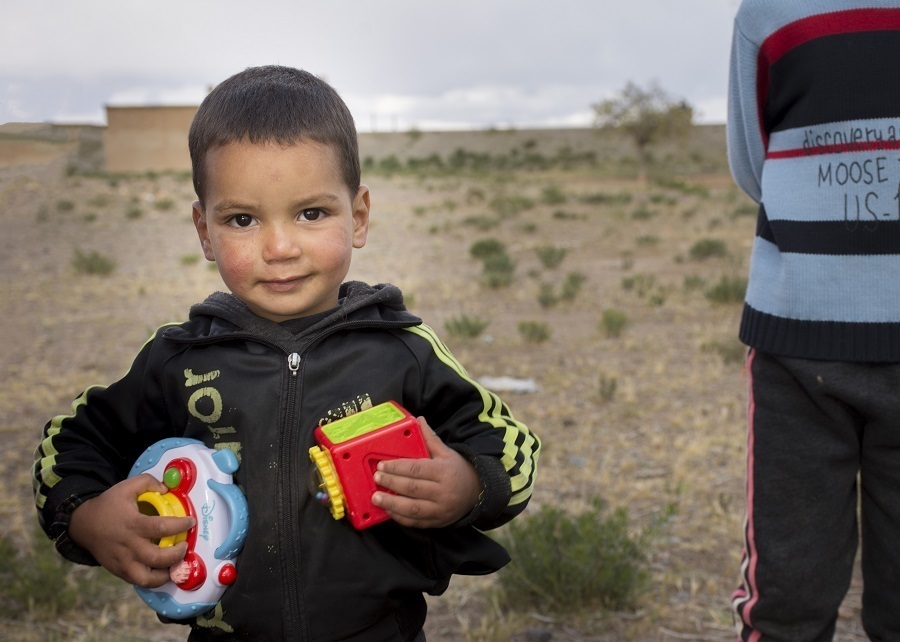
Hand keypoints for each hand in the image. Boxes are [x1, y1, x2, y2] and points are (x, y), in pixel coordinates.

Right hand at [68, 474, 195, 587]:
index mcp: (133, 524)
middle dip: (177, 554)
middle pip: (157, 558)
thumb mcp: (126, 487)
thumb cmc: (108, 506)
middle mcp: (129, 546)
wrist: (83, 525)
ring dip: (166, 574)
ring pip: (147, 578)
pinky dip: (153, 580)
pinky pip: (139, 582)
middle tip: (184, 546)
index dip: (180, 526)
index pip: (162, 528)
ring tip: (175, 564)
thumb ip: (148, 482)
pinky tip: (162, 570)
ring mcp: (123, 562)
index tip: (190, 522)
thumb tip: (167, 489)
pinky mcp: (119, 571)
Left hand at [371, 417, 480, 528]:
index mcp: (444, 472)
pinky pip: (415, 522)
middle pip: (412, 488)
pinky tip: (388, 510)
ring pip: (412, 509)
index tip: (382, 465)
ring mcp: (439, 510)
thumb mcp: (447, 453)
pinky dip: (400, 517)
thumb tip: (419, 420)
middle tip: (377, 478)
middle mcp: (442, 492)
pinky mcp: (436, 522)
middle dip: (391, 483)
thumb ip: (431, 439)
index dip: (397, 467)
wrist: (477, 493)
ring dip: (392, 504)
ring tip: (376, 497)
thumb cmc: (458, 471)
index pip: (416, 469)